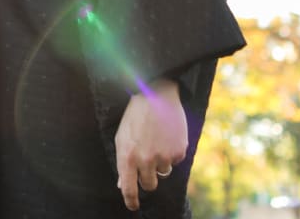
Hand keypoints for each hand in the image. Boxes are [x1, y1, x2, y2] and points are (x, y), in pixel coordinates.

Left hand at [114, 78, 187, 210]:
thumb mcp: (122, 136)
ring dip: (160, 161)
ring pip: (163, 172)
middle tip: (148, 160)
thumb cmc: (135, 115)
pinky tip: (166, 134)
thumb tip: (123, 185)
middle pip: (149, 185)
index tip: (133, 206)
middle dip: (148, 178)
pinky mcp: (178, 152)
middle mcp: (145, 160)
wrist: (156, 94)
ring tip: (157, 139)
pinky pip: (175, 161)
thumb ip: (123, 162)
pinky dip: (172, 151)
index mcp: (127, 156)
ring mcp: (163, 157)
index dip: (131, 200)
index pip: (129, 188)